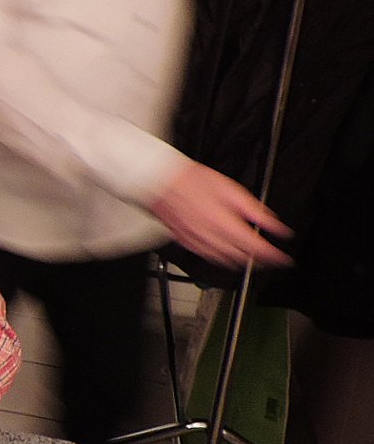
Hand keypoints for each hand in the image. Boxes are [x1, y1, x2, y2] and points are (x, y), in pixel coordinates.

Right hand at [150, 162, 292, 269]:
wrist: (159, 182)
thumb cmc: (191, 181)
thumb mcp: (231, 190)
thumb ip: (255, 210)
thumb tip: (275, 225)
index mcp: (225, 224)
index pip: (256, 248)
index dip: (273, 256)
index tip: (284, 259)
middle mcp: (211, 237)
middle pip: (241, 257)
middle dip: (259, 261)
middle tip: (271, 259)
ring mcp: (196, 242)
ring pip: (224, 261)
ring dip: (240, 263)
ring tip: (252, 260)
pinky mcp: (185, 241)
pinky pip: (206, 257)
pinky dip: (220, 260)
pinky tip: (225, 257)